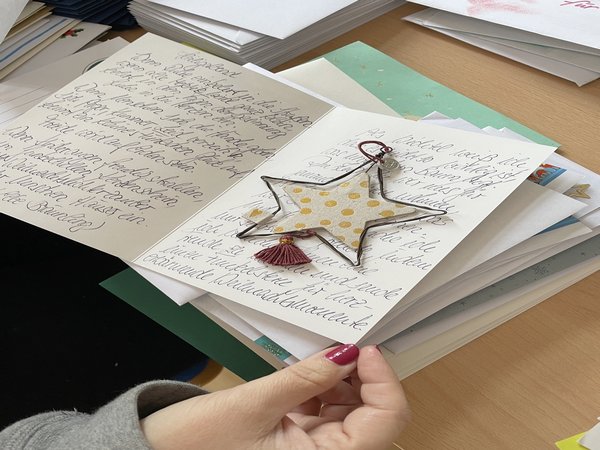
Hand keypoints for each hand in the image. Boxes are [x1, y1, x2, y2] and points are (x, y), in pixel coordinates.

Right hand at [141, 344, 409, 449]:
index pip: (385, 421)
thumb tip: (344, 351)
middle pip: (374, 416)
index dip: (384, 380)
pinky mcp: (304, 445)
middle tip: (340, 345)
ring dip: (342, 382)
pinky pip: (329, 414)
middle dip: (361, 378)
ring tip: (317, 359)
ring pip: (353, 413)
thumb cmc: (197, 445)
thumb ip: (306, 377)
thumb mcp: (255, 404)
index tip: (365, 347)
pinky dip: (324, 390)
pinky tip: (306, 374)